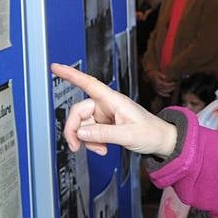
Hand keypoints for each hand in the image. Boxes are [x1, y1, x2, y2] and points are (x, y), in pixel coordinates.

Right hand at [51, 63, 177, 156]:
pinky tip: (103, 148)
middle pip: (79, 111)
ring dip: (87, 140)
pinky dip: (92, 142)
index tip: (55, 67)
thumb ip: (103, 133)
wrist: (161, 141)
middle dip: (74, 130)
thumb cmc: (151, 133)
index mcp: (113, 100)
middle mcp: (106, 105)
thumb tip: (81, 133)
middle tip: (76, 146)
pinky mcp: (105, 125)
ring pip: (82, 125)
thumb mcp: (128, 135)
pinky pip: (89, 132)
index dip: (71, 75)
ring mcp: (105, 115)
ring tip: (101, 149)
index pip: (89, 83)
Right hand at [151, 71, 176, 96]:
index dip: (170, 84)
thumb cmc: (154, 73)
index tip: (174, 82)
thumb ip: (163, 76)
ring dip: (169, 91)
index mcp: (157, 82)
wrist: (148, 76)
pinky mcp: (156, 90)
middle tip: (175, 85)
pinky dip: (165, 95)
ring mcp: (156, 89)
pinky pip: (160, 94)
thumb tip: (168, 78)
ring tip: (173, 89)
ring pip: (163, 92)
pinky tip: (169, 95)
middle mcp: (157, 87)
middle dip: (171, 88)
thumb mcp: (158, 73)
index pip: (165, 85)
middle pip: (165, 89)